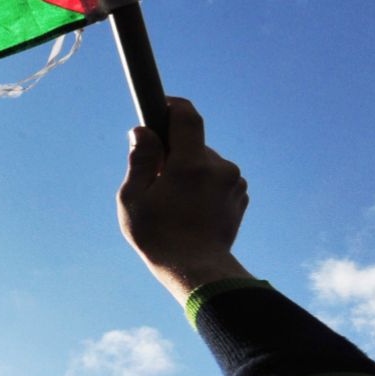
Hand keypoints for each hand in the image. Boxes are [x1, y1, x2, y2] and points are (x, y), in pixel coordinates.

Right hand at [117, 97, 253, 303]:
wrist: (198, 270)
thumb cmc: (158, 236)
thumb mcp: (133, 198)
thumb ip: (140, 159)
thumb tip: (142, 131)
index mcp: (191, 164)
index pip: (187, 116)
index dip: (172, 105)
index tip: (159, 106)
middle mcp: (219, 167)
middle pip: (193, 143)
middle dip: (174, 152)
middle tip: (154, 177)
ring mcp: (234, 182)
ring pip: (205, 162)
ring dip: (188, 171)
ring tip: (173, 202)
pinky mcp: (241, 196)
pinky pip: (217, 179)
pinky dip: (203, 185)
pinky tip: (190, 210)